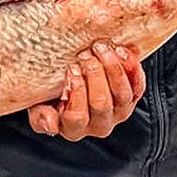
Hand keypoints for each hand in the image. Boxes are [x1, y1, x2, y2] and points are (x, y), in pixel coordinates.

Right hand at [28, 40, 145, 140]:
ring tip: (100, 48)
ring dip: (112, 68)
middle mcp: (99, 124)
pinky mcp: (132, 97)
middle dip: (93, 75)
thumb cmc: (51, 95)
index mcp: (73, 129)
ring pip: (122, 93)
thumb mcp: (38, 105)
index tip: (70, 69)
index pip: (77, 117)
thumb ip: (39, 115)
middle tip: (84, 55)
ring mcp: (118, 112)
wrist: (69, 79)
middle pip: (101, 103)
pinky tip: (121, 51)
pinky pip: (138, 85)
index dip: (76, 93)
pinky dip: (132, 67)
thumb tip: (48, 122)